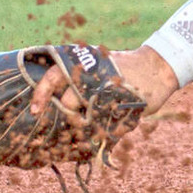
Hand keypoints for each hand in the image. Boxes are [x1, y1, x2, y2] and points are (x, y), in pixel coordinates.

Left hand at [28, 45, 178, 117]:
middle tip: (78, 121)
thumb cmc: (123, 69)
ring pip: (86, 117)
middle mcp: (92, 74)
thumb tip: (56, 101)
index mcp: (83, 63)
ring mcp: (107, 89)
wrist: (158, 67)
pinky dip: (110, 129)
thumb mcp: (98, 66)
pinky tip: (118, 122)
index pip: (53, 76)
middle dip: (70, 117)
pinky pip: (106, 125)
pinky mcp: (122, 103)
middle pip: (67, 103)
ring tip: (102, 120)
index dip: (41, 94)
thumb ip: (78, 81)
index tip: (35, 111)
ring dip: (90, 125)